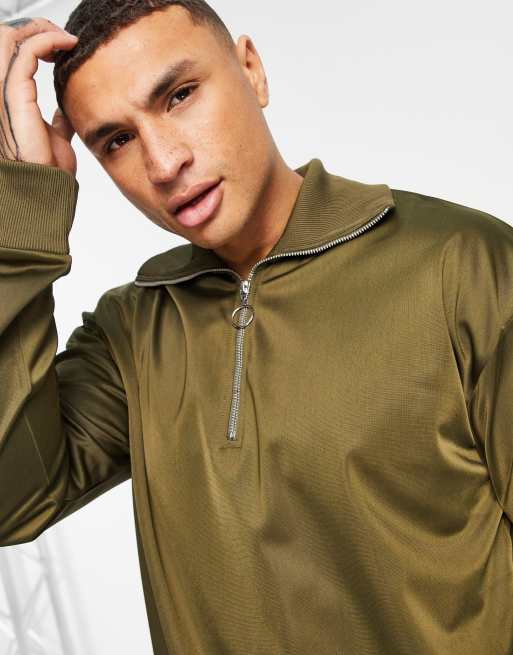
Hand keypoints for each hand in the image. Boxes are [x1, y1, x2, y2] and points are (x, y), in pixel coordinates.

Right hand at [0, 17, 77, 175]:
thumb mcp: (54, 136)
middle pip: (5, 38)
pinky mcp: (14, 95)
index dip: (34, 40)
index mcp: (9, 98)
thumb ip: (56, 120)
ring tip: (67, 39)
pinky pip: (25, 53)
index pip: (10, 52)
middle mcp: (0, 91)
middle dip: (36, 28)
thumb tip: (65, 111)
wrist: (47, 187)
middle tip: (65, 38)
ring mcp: (3, 92)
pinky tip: (66, 46)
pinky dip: (47, 41)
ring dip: (41, 31)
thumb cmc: (48, 168)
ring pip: (9, 38)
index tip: (63, 46)